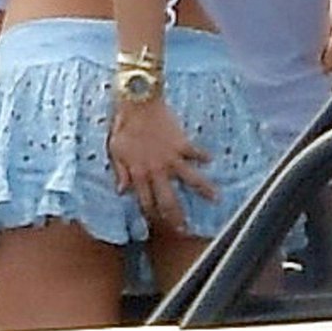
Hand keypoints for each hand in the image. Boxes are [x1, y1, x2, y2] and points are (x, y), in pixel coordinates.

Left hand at [108, 98, 215, 232]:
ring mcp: (172, 157)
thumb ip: (121, 172)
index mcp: (139, 172)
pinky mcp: (181, 142)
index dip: (151, 213)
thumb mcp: (115, 150)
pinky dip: (203, 156)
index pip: (146, 200)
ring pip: (191, 179)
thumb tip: (121, 192)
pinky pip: (196, 152)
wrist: (137, 101)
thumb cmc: (122, 124)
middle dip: (176, 216)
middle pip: (169, 199)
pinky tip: (211, 161)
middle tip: (184, 229)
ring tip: (216, 198)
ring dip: (204, 189)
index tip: (157, 222)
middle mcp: (157, 169)